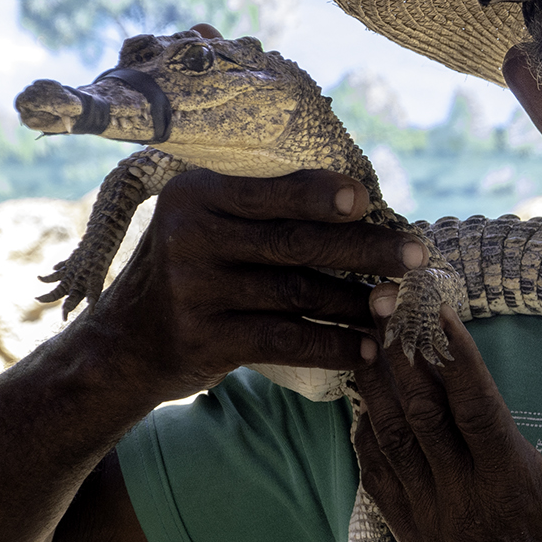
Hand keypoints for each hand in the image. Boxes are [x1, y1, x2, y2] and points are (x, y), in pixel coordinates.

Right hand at [81, 167, 422, 402]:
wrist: (124, 345)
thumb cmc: (190, 272)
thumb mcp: (206, 224)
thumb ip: (262, 210)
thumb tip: (360, 206)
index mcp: (196, 193)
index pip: (274, 192)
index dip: (324, 196)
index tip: (369, 201)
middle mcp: (191, 236)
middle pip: (296, 242)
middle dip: (365, 250)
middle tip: (417, 255)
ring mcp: (195, 290)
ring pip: (297, 293)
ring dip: (357, 302)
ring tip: (398, 305)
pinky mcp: (206, 339)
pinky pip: (287, 339)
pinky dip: (333, 344)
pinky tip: (367, 349)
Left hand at [350, 309, 541, 541]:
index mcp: (512, 481)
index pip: (472, 401)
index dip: (452, 352)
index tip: (437, 310)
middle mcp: (462, 498)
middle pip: (419, 412)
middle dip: (403, 357)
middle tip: (389, 312)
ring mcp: (432, 521)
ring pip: (391, 443)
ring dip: (377, 391)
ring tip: (369, 345)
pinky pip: (377, 482)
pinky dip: (366, 441)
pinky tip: (364, 410)